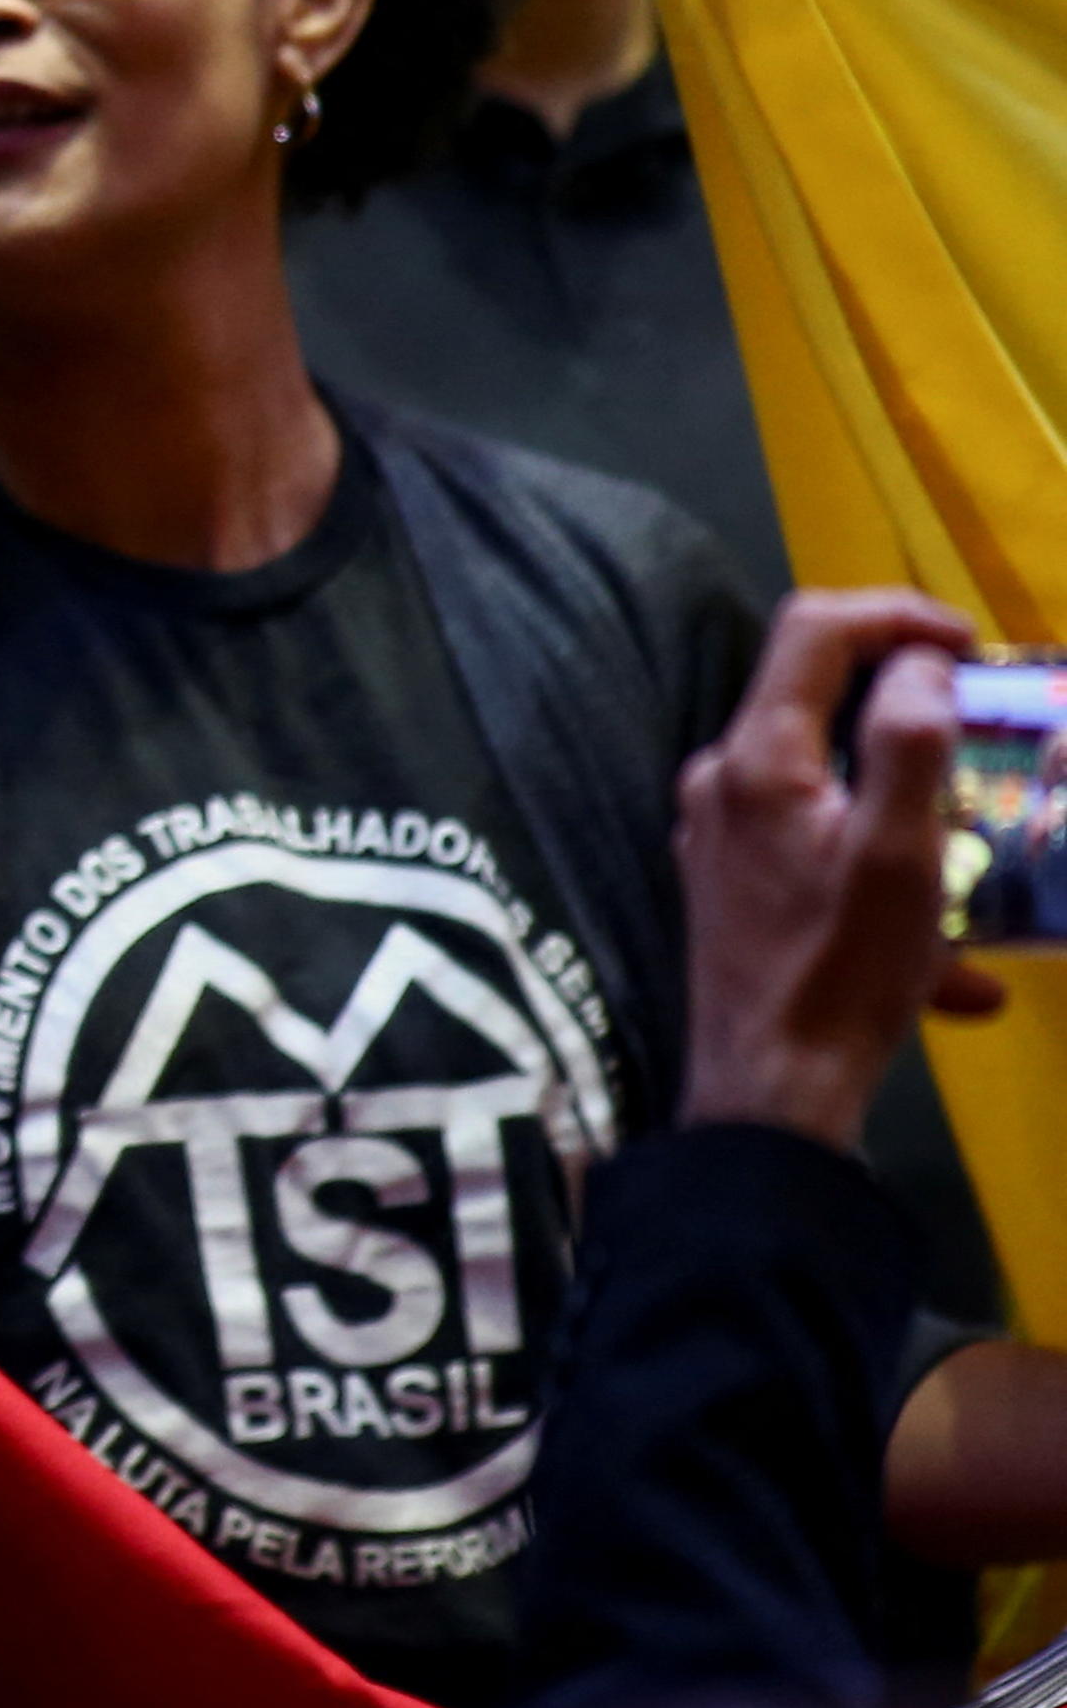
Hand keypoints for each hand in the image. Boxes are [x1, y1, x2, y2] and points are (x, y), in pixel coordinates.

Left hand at [675, 588, 989, 1150]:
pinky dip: (888, 876)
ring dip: (912, 806)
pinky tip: (956, 968)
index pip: (814, 629)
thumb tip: (918, 662)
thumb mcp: (901, 854)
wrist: (769, 1093)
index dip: (897, 614)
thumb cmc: (842, 974)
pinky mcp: (732, 882)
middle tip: (989, 730)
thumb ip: (908, 745)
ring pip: (828, 778)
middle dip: (911, 704)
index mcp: (754, 758)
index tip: (971, 645)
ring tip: (983, 857)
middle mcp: (720, 780)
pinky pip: (821, 846)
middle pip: (816, 695)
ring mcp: (718, 832)